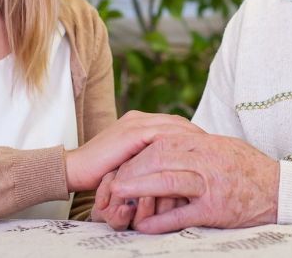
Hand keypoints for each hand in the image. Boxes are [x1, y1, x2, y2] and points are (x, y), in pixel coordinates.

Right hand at [65, 111, 201, 191]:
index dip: (194, 135)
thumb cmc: (101, 173)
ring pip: (174, 127)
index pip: (174, 125)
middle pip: (178, 123)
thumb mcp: (132, 164)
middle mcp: (139, 118)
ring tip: (211, 151)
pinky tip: (193, 152)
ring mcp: (135, 123)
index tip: (211, 147)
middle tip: (218, 148)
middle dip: (199, 135)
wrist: (74, 170)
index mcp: (139, 122)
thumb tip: (176, 169)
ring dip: (193, 138)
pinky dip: (179, 142)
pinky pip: (163, 135)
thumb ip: (150, 159)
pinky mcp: (132, 132)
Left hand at [104, 133, 279, 232]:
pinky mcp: (215, 210)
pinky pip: (182, 215)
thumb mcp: (222, 147)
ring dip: (139, 190)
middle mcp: (207, 161)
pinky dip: (160, 221)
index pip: (163, 142)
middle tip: (113, 179)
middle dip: (132, 169)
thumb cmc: (248, 168)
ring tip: (118, 196)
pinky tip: (143, 226)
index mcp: (206, 143)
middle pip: (160, 159)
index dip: (140, 152)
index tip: (123, 161)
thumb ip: (195, 144)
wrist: (279, 191)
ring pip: (168, 182)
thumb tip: (165, 142)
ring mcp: (211, 186)